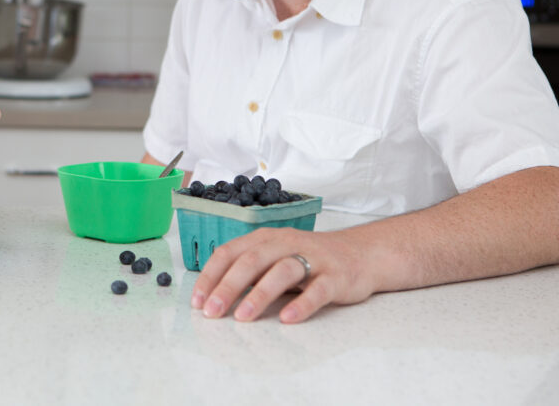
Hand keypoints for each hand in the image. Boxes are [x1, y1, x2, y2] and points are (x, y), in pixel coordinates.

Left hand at [190, 227, 375, 323]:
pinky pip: (318, 290)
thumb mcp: (275, 258)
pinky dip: (302, 304)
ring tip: (244, 318)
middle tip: (212, 312)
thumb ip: (249, 271)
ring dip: (260, 295)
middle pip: (252, 260)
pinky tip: (287, 319)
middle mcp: (286, 243)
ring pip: (282, 271)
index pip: (230, 252)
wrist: (361, 254)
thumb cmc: (309, 260)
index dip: (211, 276)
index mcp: (266, 238)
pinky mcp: (336, 276)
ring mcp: (312, 258)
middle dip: (228, 286)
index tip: (197, 301)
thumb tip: (212, 295)